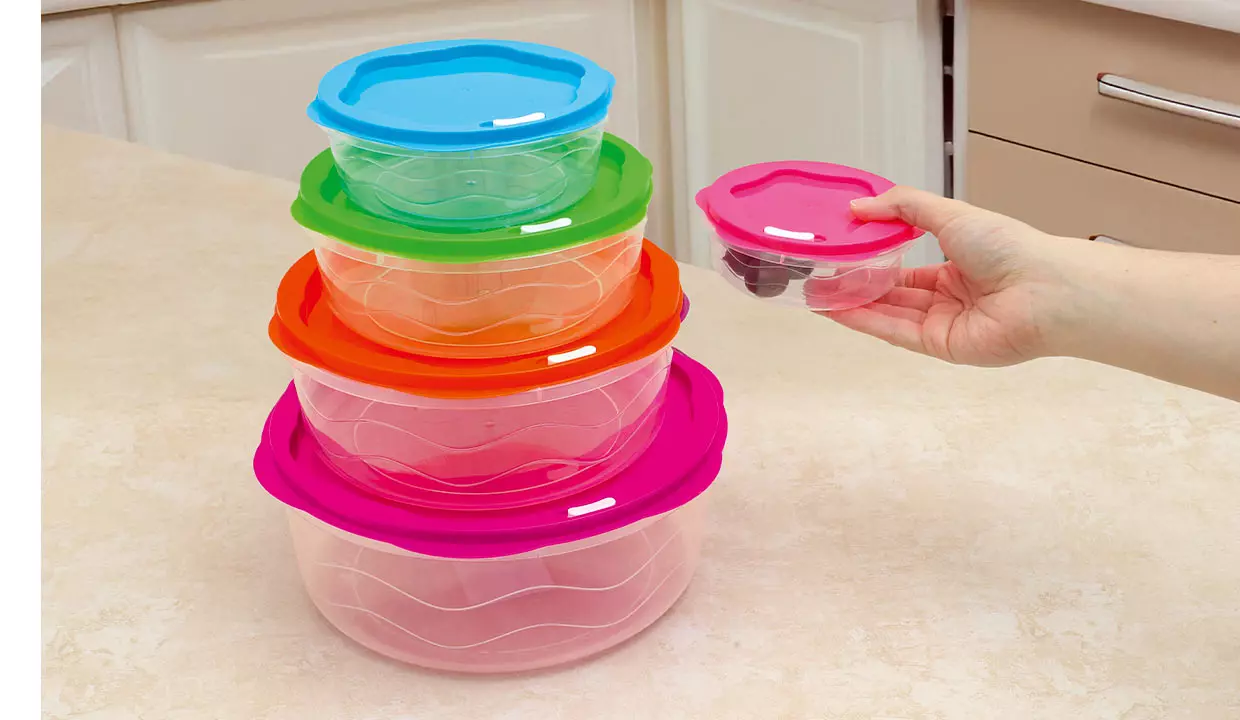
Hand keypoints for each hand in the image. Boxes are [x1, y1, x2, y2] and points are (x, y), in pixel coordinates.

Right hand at [822, 186, 1082, 366]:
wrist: (1042, 290)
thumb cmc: (1005, 246)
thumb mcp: (950, 214)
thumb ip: (903, 207)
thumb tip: (857, 206)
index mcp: (957, 263)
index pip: (905, 265)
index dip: (872, 257)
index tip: (840, 249)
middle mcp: (948, 296)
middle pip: (892, 292)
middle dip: (855, 284)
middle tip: (816, 274)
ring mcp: (942, 323)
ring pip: (888, 312)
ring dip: (852, 303)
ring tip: (815, 292)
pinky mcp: (938, 346)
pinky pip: (895, 332)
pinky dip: (865, 321)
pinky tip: (837, 310)